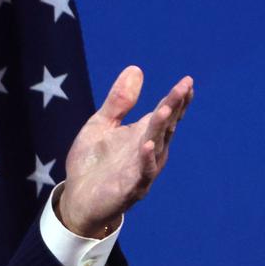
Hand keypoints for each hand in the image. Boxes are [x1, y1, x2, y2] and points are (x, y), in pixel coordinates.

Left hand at [54, 66, 192, 238]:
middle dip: (174, 107)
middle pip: (165, 126)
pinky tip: (148, 145)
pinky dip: (146, 159)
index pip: (165, 113)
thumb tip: (136, 68)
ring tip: (166, 108)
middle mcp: (149, 151)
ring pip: (157, 146)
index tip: (187, 81)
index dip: (177, 98)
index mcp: (143, 134)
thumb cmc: (92, 162)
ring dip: (161, 128)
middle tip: (184, 87)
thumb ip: (119, 101)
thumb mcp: (102, 124)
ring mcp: (142, 170)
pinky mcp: (130, 188)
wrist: (77, 198)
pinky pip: (142, 173)